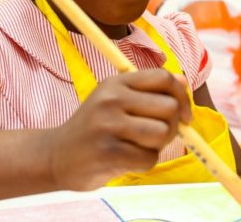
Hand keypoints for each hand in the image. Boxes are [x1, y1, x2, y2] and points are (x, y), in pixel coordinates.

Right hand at [45, 69, 190, 190]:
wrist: (56, 156)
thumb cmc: (94, 129)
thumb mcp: (114, 100)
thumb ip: (147, 90)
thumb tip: (183, 81)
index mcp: (115, 82)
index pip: (163, 78)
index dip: (182, 97)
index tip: (184, 115)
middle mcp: (111, 99)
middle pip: (169, 107)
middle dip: (172, 126)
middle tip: (156, 136)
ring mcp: (108, 125)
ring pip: (162, 133)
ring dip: (157, 146)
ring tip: (138, 147)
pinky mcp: (108, 152)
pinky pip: (149, 158)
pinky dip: (143, 163)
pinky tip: (125, 160)